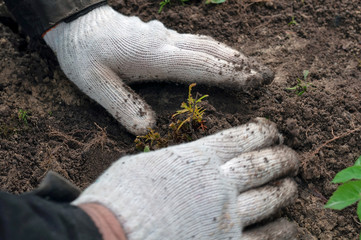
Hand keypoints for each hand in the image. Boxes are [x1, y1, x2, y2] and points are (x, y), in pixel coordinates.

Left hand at [43, 5, 273, 134]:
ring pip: (207, 44)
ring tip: (253, 66)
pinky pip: (196, 42)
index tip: (256, 82)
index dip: (230, 74)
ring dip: (233, 55)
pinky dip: (216, 50)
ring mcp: (165, 37)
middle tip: (268, 75)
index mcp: (155, 56)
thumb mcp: (95, 83)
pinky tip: (220, 57)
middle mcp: (166, 43)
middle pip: (212, 51)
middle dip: (242, 63)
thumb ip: (121, 104)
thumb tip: (147, 128)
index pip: (201, 65)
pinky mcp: (161, 36)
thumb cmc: (84, 54)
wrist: (76, 24)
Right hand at [72, 118, 298, 239]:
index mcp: (197, 159)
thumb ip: (175, 161)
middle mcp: (218, 185)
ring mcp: (225, 217)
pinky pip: (264, 239)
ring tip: (293, 186)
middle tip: (293, 157)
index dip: (261, 132)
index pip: (240, 139)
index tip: (273, 131)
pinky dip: (281, 231)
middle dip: (282, 159)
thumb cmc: (120, 197)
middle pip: (262, 166)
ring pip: (269, 200)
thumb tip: (187, 159)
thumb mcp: (146, 165)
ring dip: (285, 191)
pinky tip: (289, 226)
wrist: (113, 234)